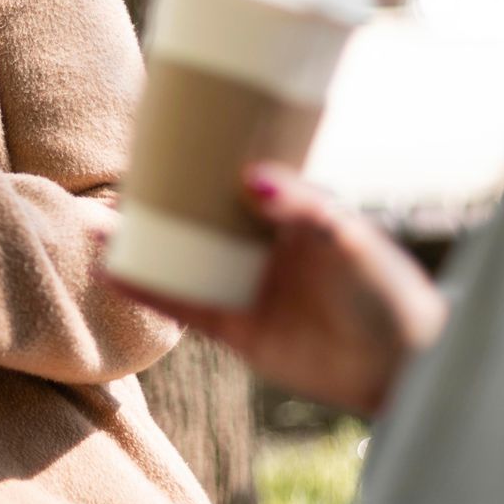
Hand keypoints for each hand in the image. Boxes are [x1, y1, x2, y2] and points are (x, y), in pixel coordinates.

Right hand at [103, 163, 447, 417]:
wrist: (406, 369)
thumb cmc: (390, 291)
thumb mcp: (349, 238)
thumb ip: (302, 209)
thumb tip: (250, 176)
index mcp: (293, 214)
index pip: (237, 178)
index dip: (202, 159)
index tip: (160, 134)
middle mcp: (264, 248)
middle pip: (201, 218)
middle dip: (160, 202)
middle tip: (116, 182)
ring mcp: (249, 288)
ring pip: (184, 261)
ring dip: (142, 246)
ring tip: (97, 228)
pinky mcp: (240, 331)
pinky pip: (186, 307)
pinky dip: (150, 292)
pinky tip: (114, 275)